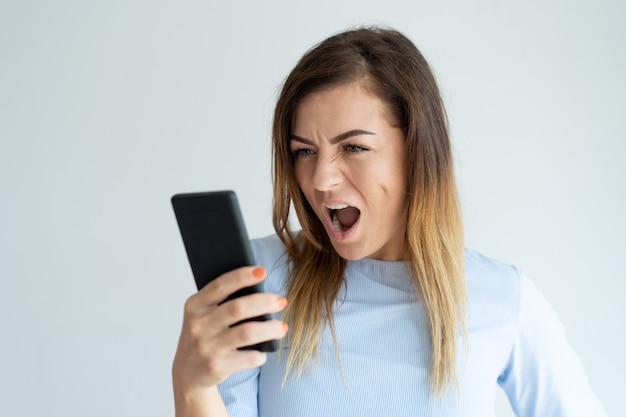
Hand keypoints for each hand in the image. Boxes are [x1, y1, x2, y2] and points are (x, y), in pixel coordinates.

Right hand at [172, 266, 287, 403]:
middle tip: (281, 301)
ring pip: (247, 332)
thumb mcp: (204, 315)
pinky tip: (263, 352)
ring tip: (282, 327)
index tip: (262, 271)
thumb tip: (260, 289)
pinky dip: (260, 354)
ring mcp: (206, 347)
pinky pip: (247, 357)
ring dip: (270, 328)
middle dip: (264, 302)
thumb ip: (223, 302)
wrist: (187, 374)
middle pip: (238, 308)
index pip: (220, 285)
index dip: (242, 276)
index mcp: (195, 305)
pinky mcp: (216, 367)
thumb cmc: (204, 336)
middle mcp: (198, 325)